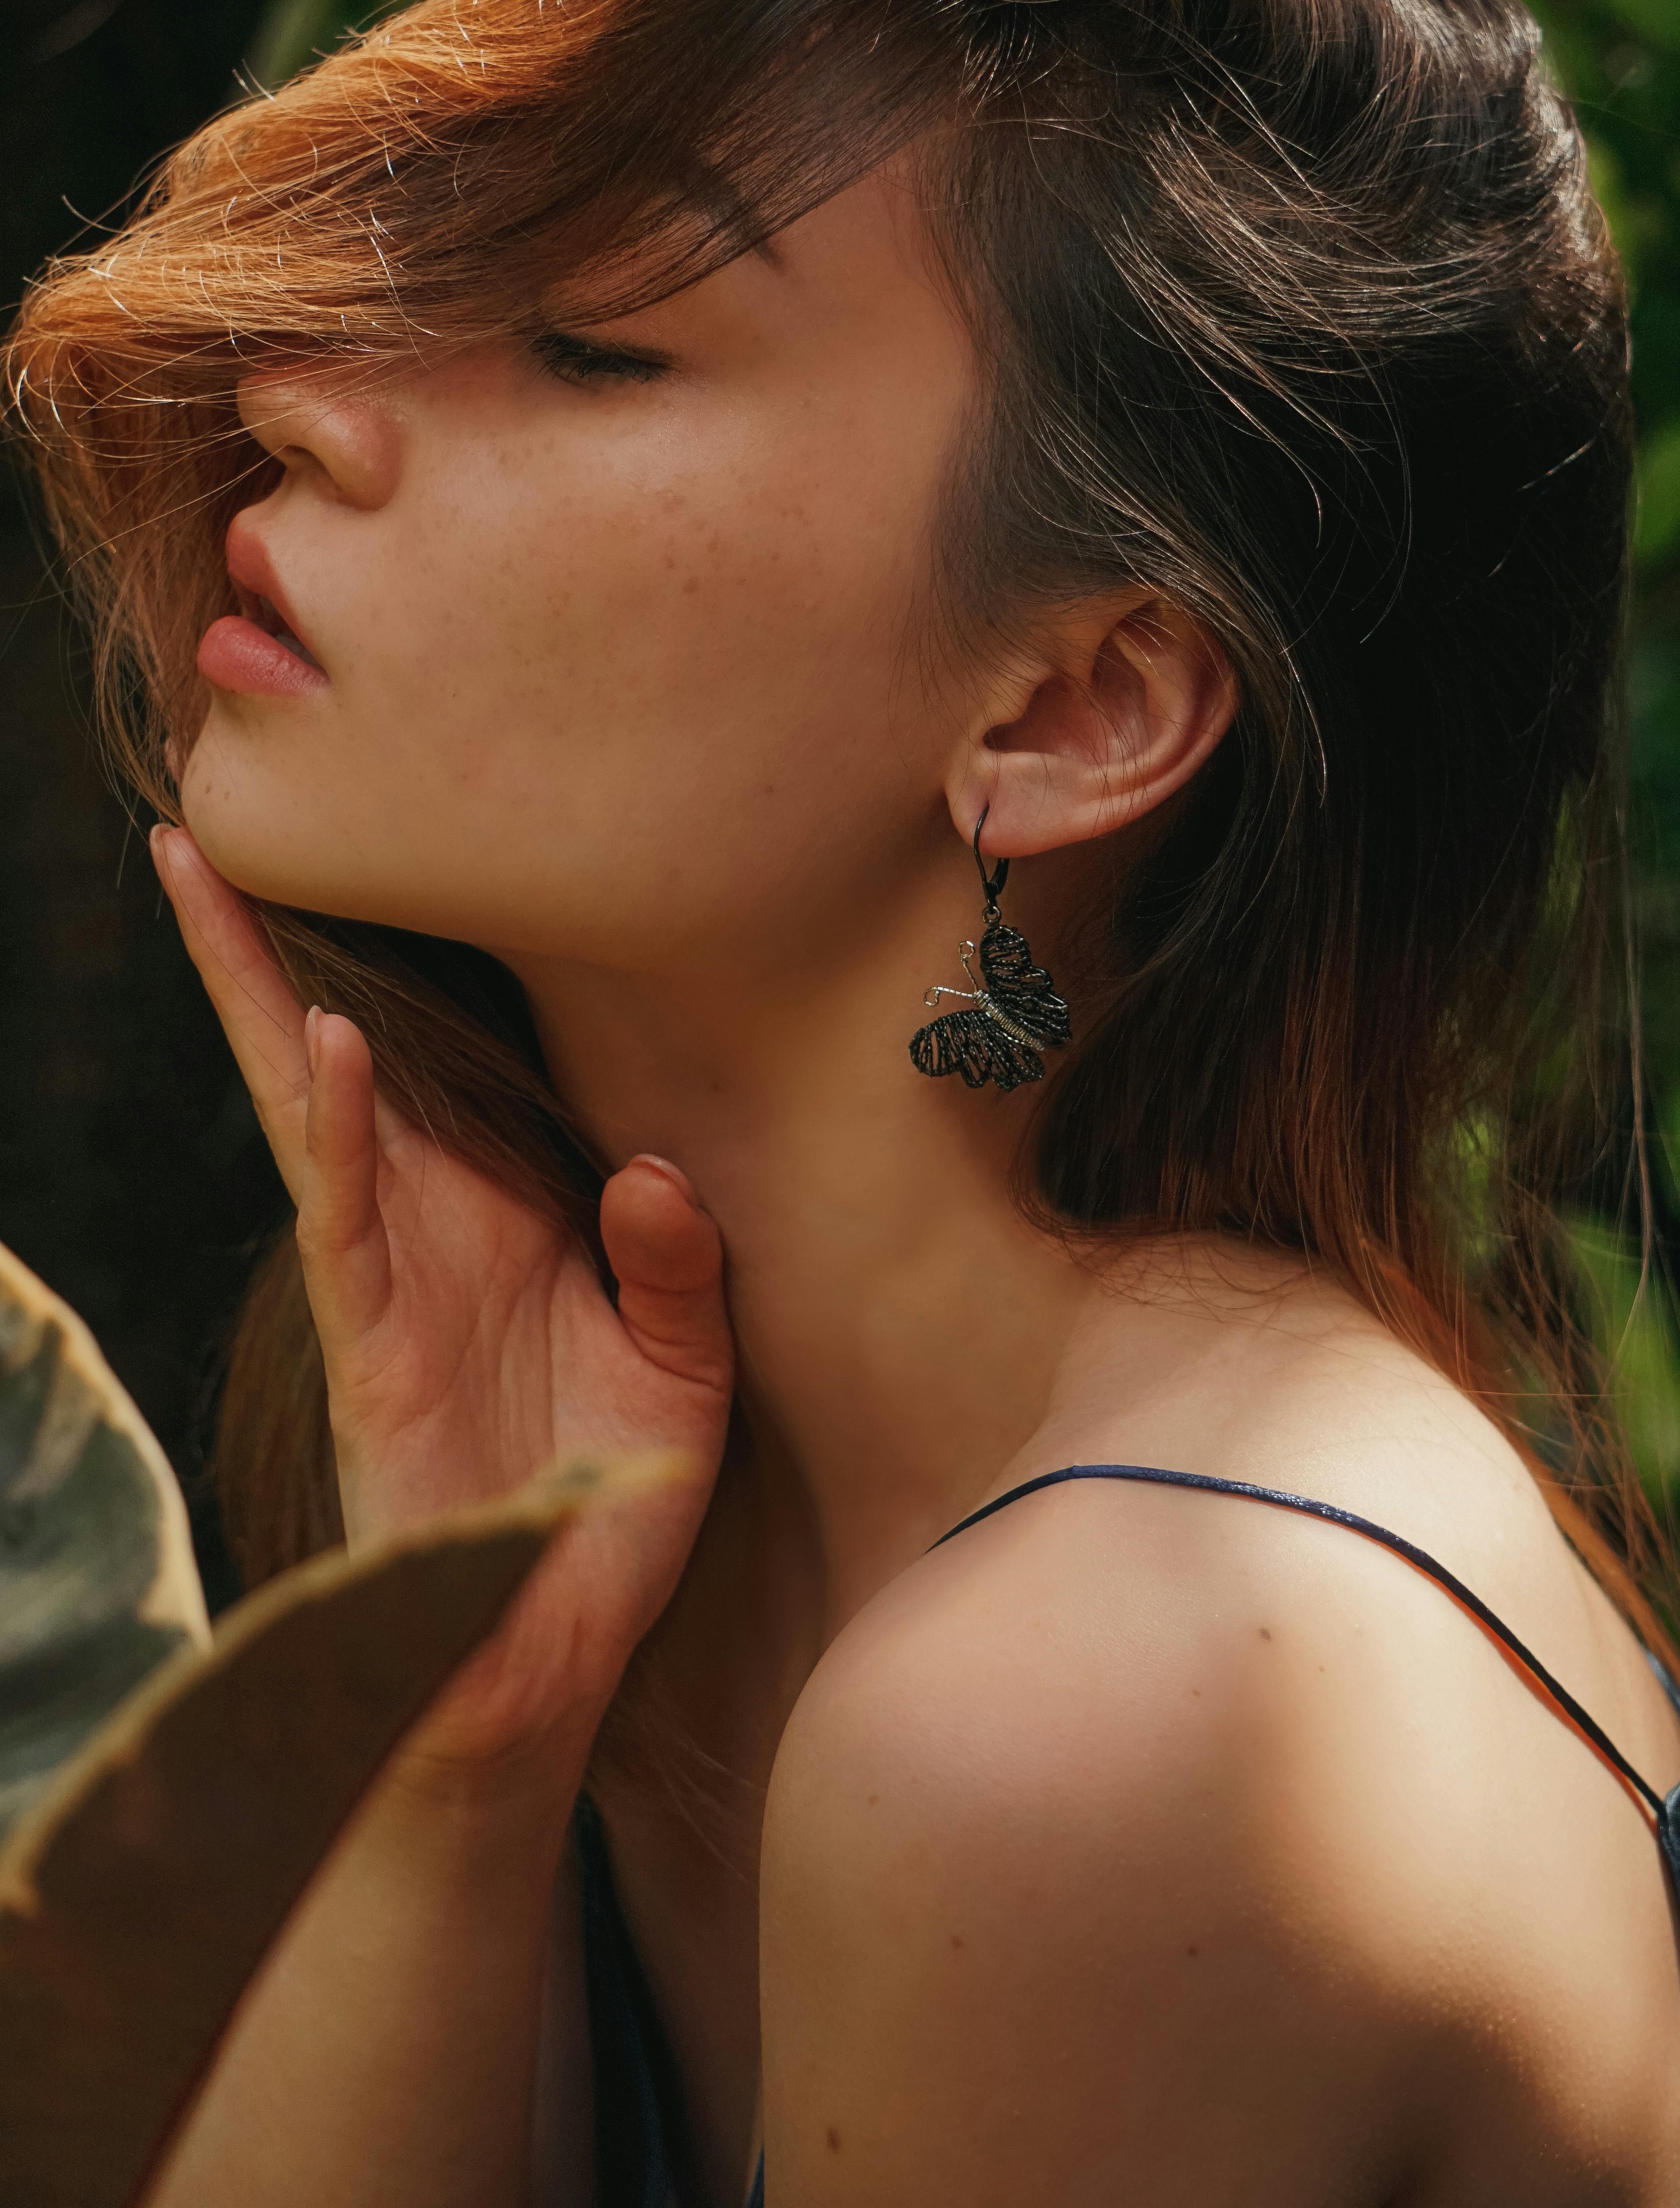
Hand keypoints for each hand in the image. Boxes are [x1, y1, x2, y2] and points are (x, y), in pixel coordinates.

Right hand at [150, 825, 734, 1783]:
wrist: (556, 1648)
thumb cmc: (611, 1501)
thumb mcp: (687, 1366)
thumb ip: (679, 1264)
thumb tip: (646, 1172)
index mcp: (498, 1210)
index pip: (430, 1060)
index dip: (384, 960)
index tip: (364, 848)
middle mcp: (428, 1226)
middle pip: (331, 1053)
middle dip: (264, 942)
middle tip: (203, 821)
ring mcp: (387, 1283)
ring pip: (305, 1109)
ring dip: (258, 995)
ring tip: (211, 878)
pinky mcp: (373, 1352)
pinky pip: (347, 1221)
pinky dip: (334, 1132)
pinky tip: (316, 1049)